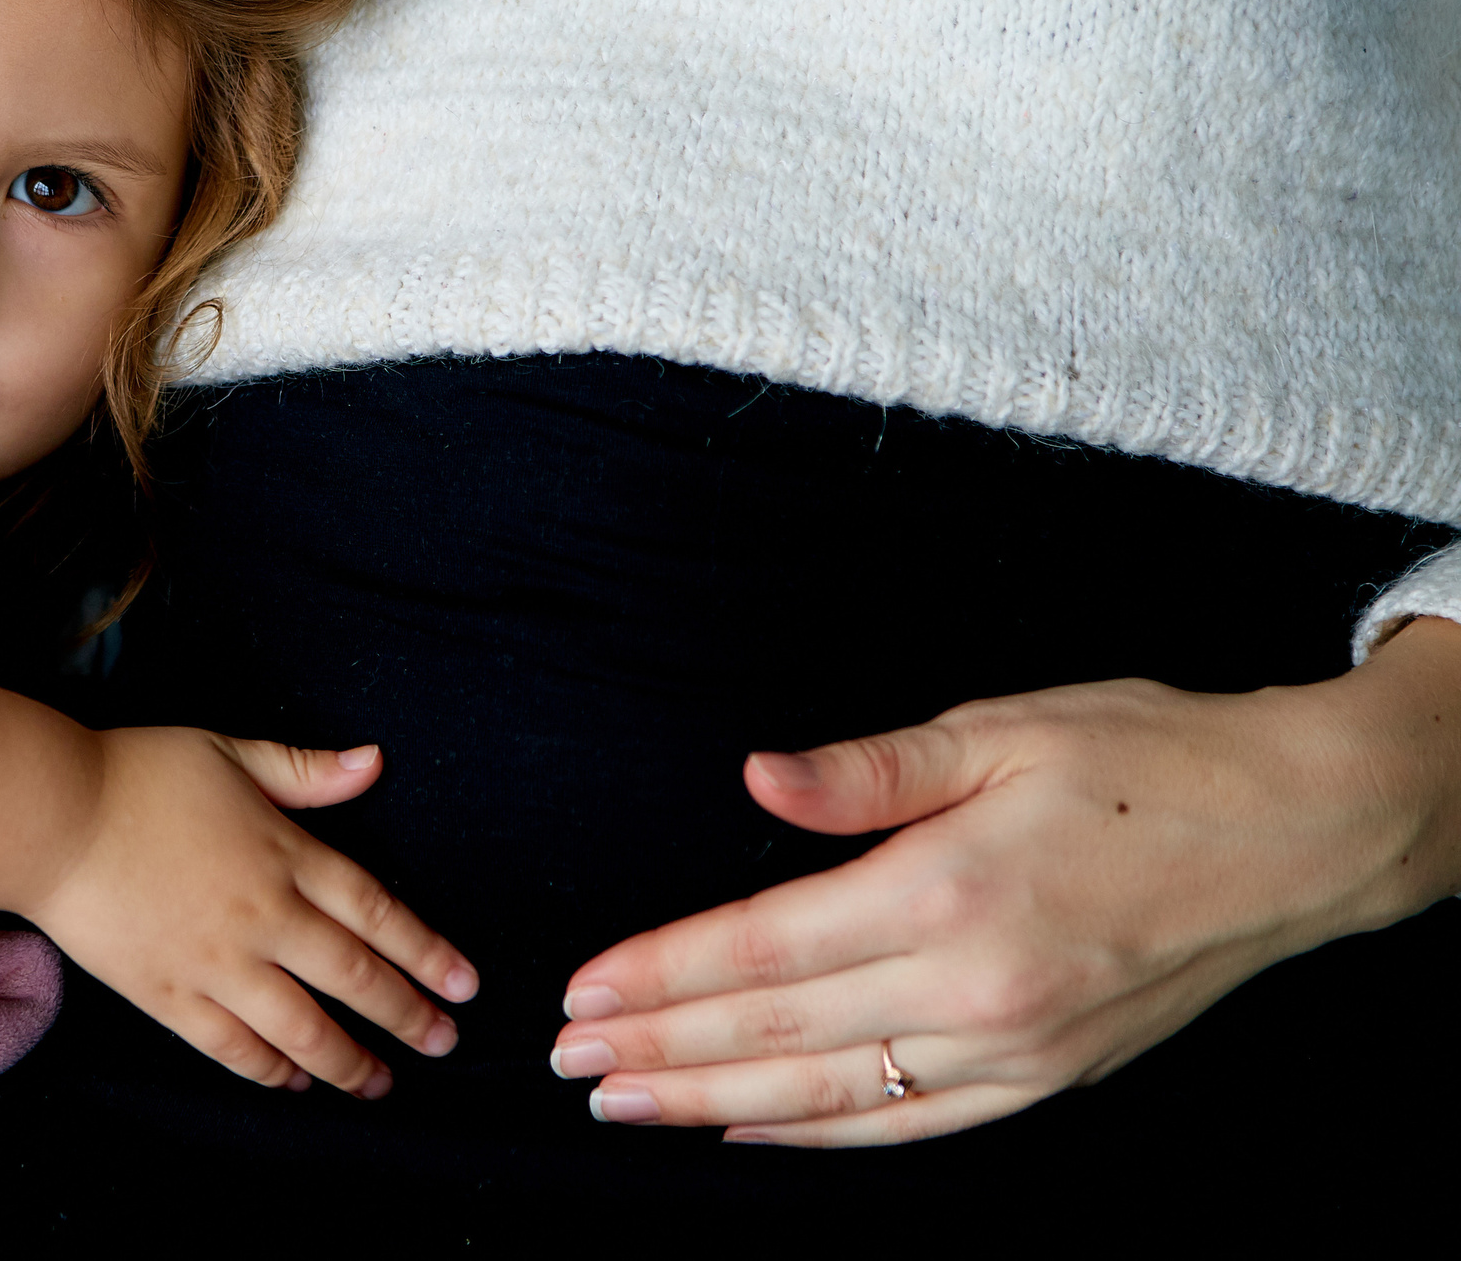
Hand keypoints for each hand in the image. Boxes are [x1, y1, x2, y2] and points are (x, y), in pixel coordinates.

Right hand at [26, 728, 480, 1097]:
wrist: (52, 818)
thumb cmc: (139, 774)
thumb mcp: (230, 752)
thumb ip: (304, 771)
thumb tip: (374, 763)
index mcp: (284, 855)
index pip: (375, 912)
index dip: (425, 952)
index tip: (463, 984)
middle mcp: (262, 917)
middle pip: (352, 977)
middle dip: (406, 1016)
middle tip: (443, 1043)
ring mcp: (216, 964)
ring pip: (301, 1028)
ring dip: (348, 1061)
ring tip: (380, 1083)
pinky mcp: (168, 996)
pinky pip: (232, 1046)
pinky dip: (270, 1070)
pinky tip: (296, 1082)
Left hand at [550, 620, 1460, 1143]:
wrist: (1299, 833)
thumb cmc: (1146, 759)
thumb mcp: (999, 731)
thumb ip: (865, 771)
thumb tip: (754, 776)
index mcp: (945, 890)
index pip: (760, 951)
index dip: (659, 975)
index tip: (577, 992)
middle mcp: (973, 987)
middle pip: (776, 1035)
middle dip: (659, 1048)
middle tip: (566, 1062)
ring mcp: (1014, 1047)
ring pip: (831, 1096)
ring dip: (715, 1104)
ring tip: (626, 1103)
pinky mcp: (1048, 1076)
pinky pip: (911, 1123)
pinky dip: (822, 1136)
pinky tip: (753, 1131)